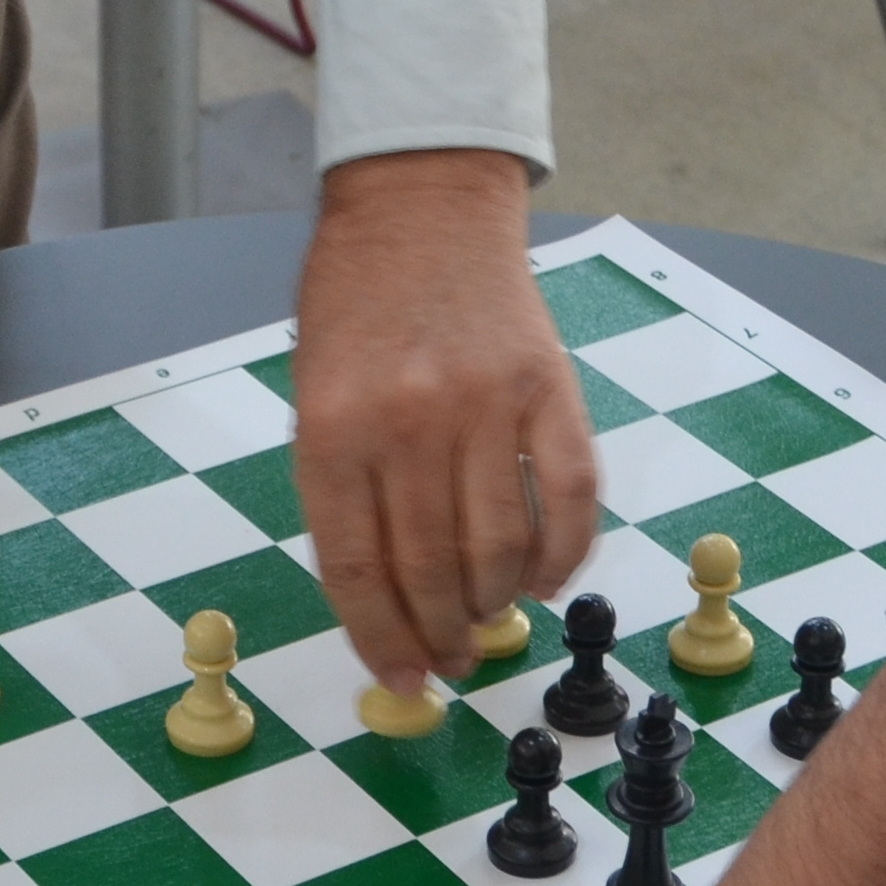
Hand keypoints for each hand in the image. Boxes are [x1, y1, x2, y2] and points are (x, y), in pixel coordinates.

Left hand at [288, 149, 600, 691]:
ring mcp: (485, 404)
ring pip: (502, 547)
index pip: (356, 568)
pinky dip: (564, 553)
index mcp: (333, 428)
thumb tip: (381, 602)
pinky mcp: (548, 388)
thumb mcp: (315, 393)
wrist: (423, 205)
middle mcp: (408, 421)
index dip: (379, 639)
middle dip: (441, 635)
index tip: (400, 680)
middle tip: (450, 661)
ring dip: (496, 604)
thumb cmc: (358, 304)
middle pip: (430, 570)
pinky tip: (545, 577)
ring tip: (488, 619)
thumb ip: (342, 490)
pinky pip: (571, 498)